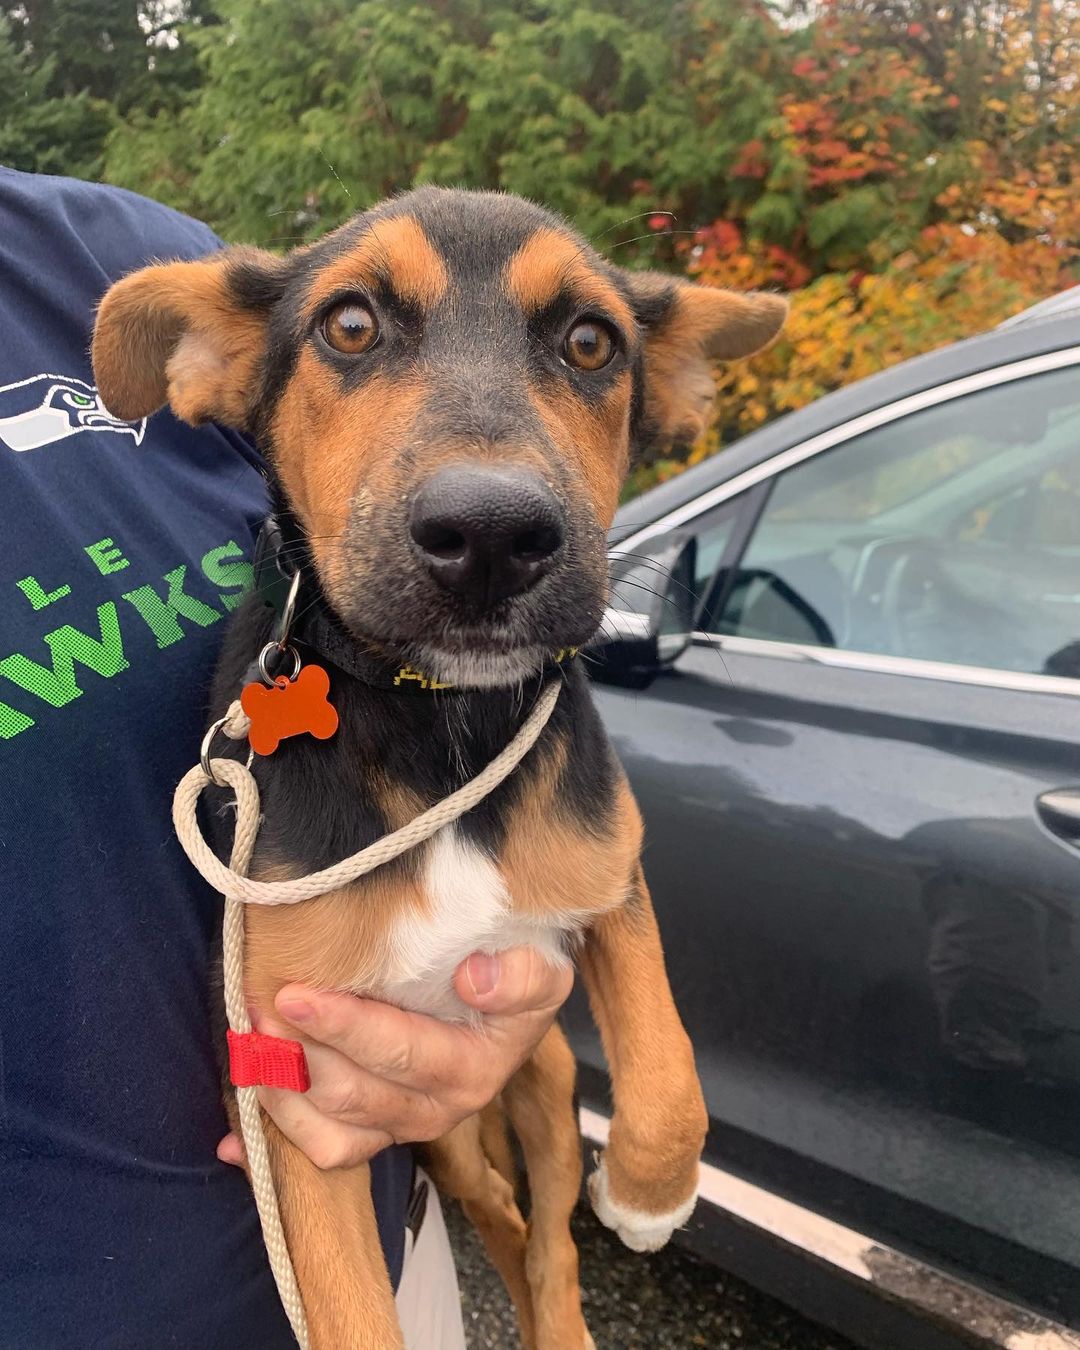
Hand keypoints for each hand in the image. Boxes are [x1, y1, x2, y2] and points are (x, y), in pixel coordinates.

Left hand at [217, 947, 572, 1169]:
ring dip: (280, 1093)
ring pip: (329, 1134)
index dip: (344, 1026)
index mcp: (473, 1070)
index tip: (296, 994)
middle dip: (297, 1054)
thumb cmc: (514, 972)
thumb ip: (523, 976)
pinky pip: (322, 1154)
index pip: (400, 1051)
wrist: (509, 997)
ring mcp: (402, 1127)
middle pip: (352, 1094)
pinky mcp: (376, 1134)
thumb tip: (475, 978)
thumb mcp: (543, 967)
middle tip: (254, 1008)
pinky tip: (231, 1138)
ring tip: (247, 1045)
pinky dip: (274, 1145)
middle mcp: (438, 1110)